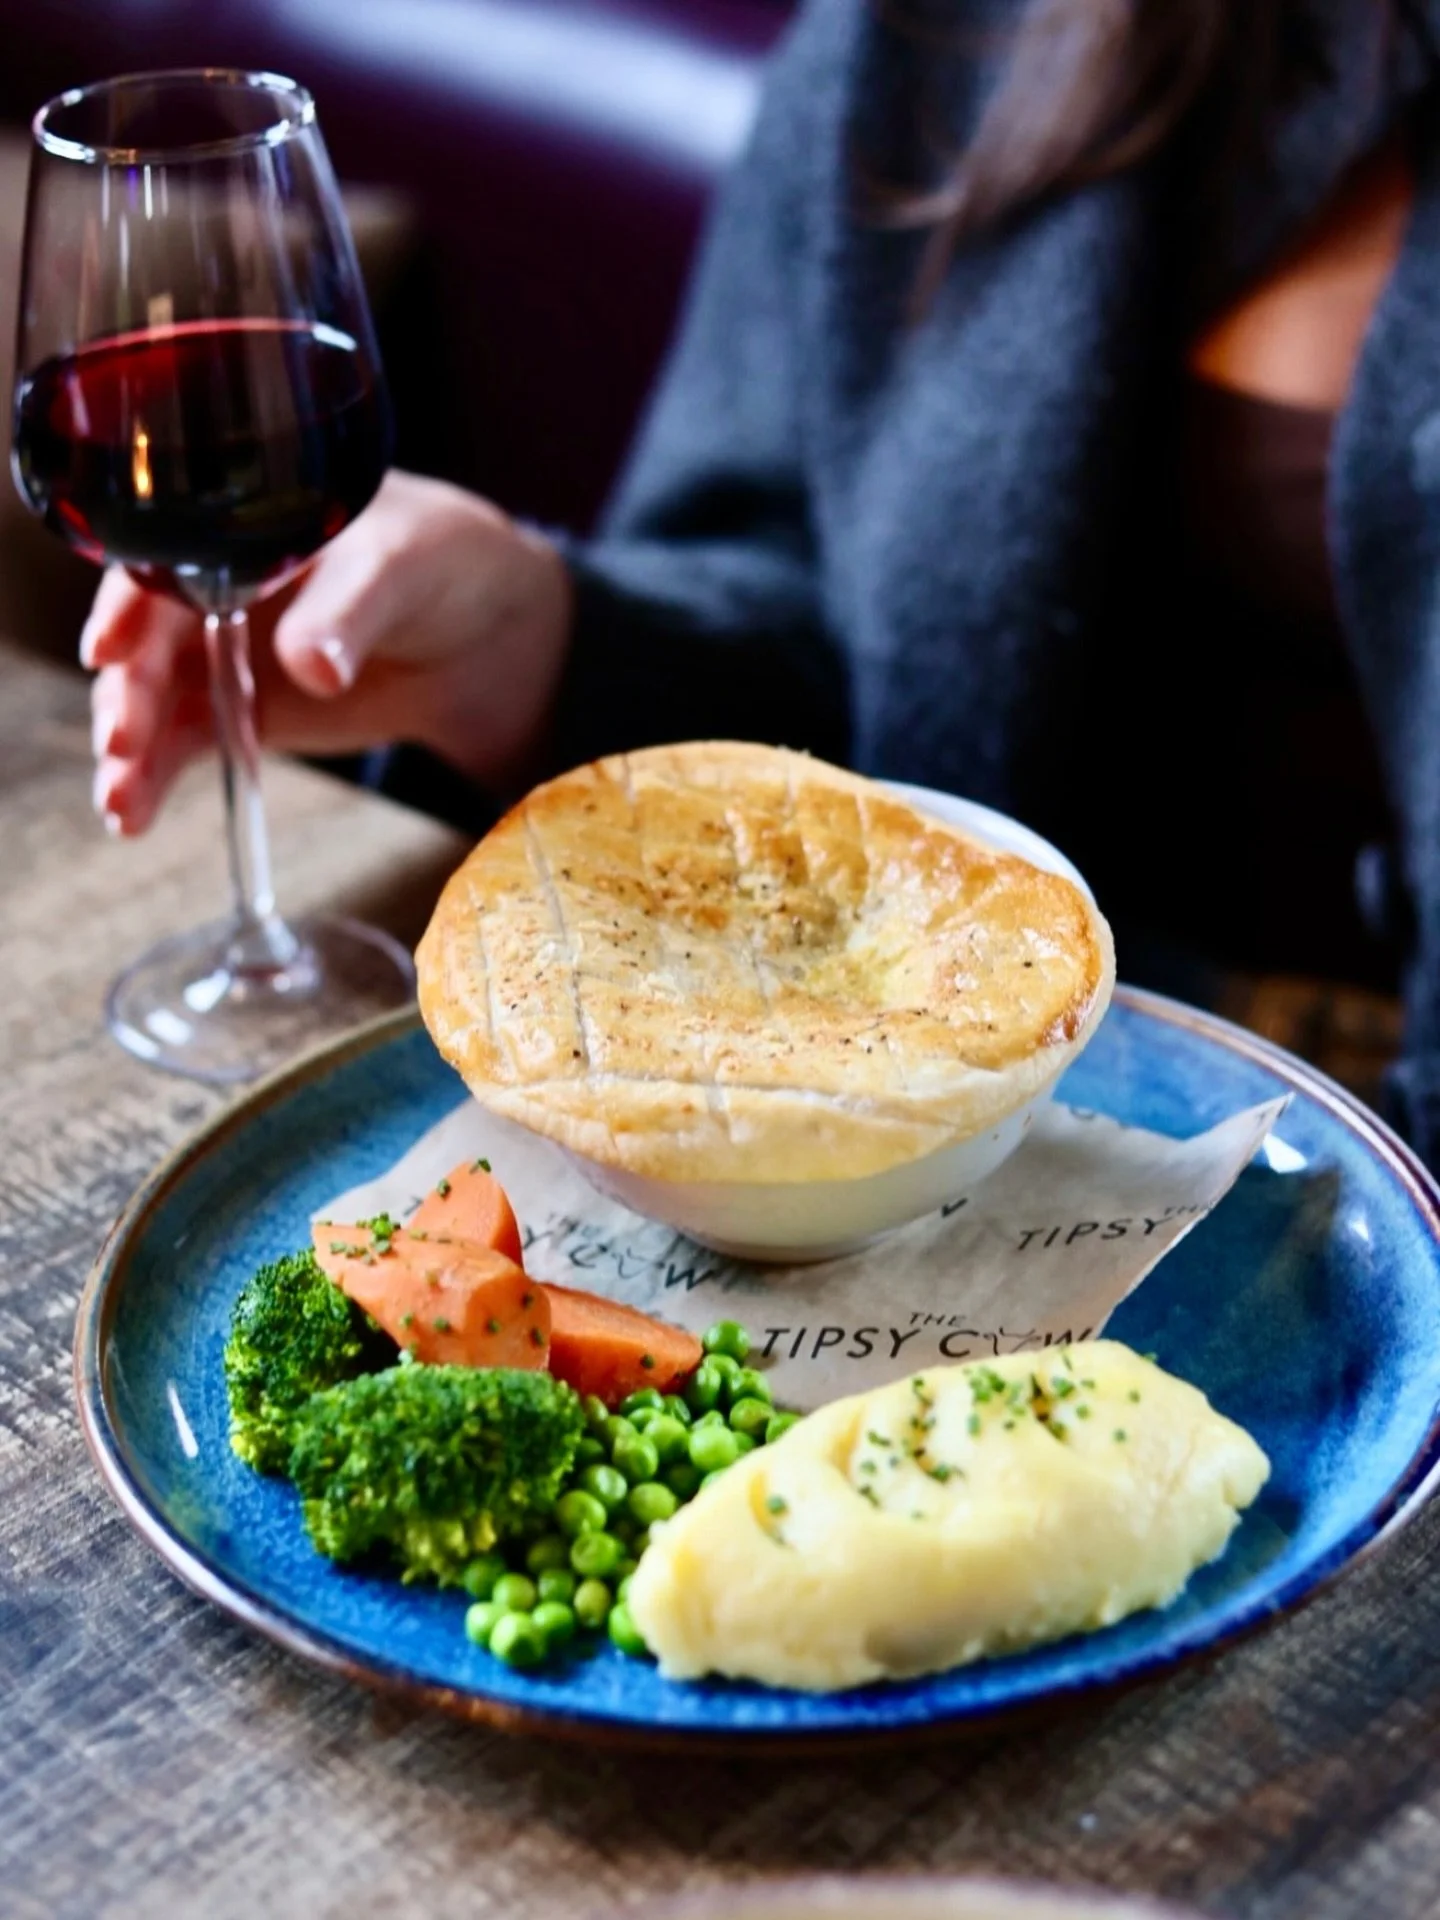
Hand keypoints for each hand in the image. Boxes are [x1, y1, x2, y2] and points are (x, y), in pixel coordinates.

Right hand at [84, 470, 573, 833]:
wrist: (476, 629)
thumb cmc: (437, 563)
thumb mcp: (398, 569)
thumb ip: (348, 611)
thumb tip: (312, 666)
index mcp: (237, 523)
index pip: (163, 559)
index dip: (128, 603)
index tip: (109, 649)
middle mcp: (207, 584)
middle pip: (145, 637)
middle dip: (127, 692)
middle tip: (123, 743)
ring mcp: (216, 650)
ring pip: (149, 696)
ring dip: (128, 749)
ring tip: (122, 802)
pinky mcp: (233, 708)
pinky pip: (179, 740)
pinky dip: (153, 775)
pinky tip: (131, 815)